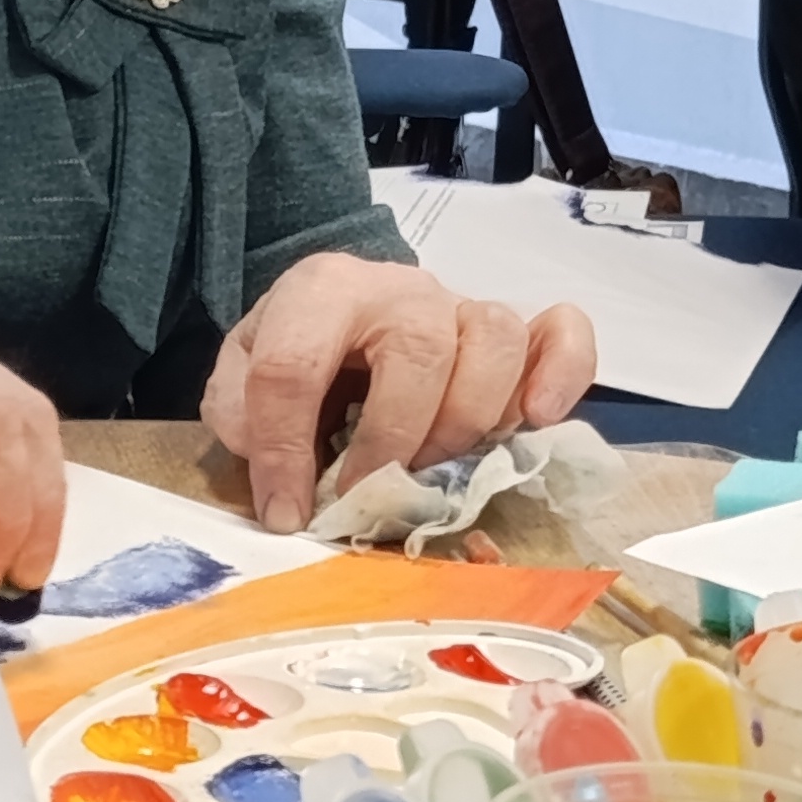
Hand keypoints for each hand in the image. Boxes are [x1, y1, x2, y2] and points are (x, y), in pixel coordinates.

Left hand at [202, 252, 598, 533]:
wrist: (348, 314)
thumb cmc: (302, 350)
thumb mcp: (246, 370)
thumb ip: (239, 407)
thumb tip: (270, 458)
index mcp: (321, 289)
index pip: (293, 364)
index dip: (283, 449)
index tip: (285, 511)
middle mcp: (401, 289)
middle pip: (418, 351)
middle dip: (390, 439)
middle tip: (368, 493)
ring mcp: (464, 306)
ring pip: (495, 342)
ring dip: (465, 421)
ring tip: (435, 466)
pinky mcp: (517, 329)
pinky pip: (561, 332)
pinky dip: (561, 374)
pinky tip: (534, 419)